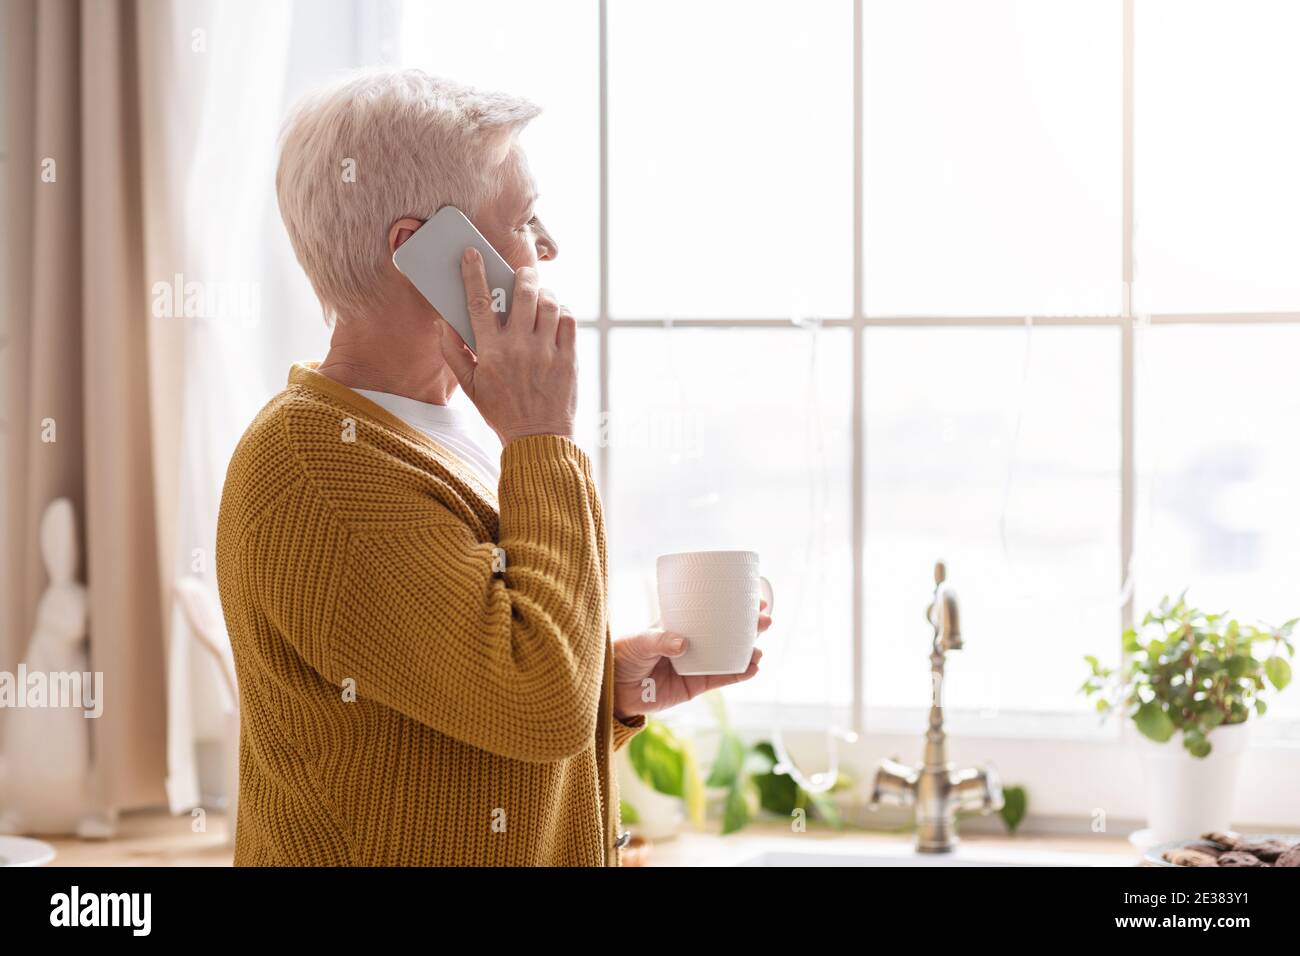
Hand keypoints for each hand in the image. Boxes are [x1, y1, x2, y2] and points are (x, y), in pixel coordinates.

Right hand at [439, 248, 576, 444]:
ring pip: (548, 304)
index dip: (474, 273)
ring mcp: (547, 352)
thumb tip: (443, 323)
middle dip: (522, 276)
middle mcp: (519, 348)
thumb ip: (454, 353)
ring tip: (539, 297)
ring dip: (544, 293)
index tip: (472, 253)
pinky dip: (562, 312)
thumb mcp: (470, 387)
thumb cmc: (501, 411)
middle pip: (522, 293)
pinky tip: (555, 316)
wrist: (537, 438)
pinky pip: (568, 321)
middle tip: (521, 275)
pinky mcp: (569, 359)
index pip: (479, 302)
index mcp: (491, 352)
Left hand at [612, 599, 772, 720]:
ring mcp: (695, 664)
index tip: (755, 598)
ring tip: (760, 649)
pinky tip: (754, 668)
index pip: (711, 611)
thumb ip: (660, 641)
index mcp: (680, 624)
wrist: (614, 688)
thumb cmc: (622, 656)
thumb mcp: (639, 642)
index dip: (733, 605)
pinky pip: (721, 678)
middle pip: (727, 632)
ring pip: (729, 655)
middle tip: (766, 620)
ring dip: (747, 651)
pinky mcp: (694, 685)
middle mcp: (692, 643)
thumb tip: (683, 644)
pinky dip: (738, 674)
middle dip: (749, 626)